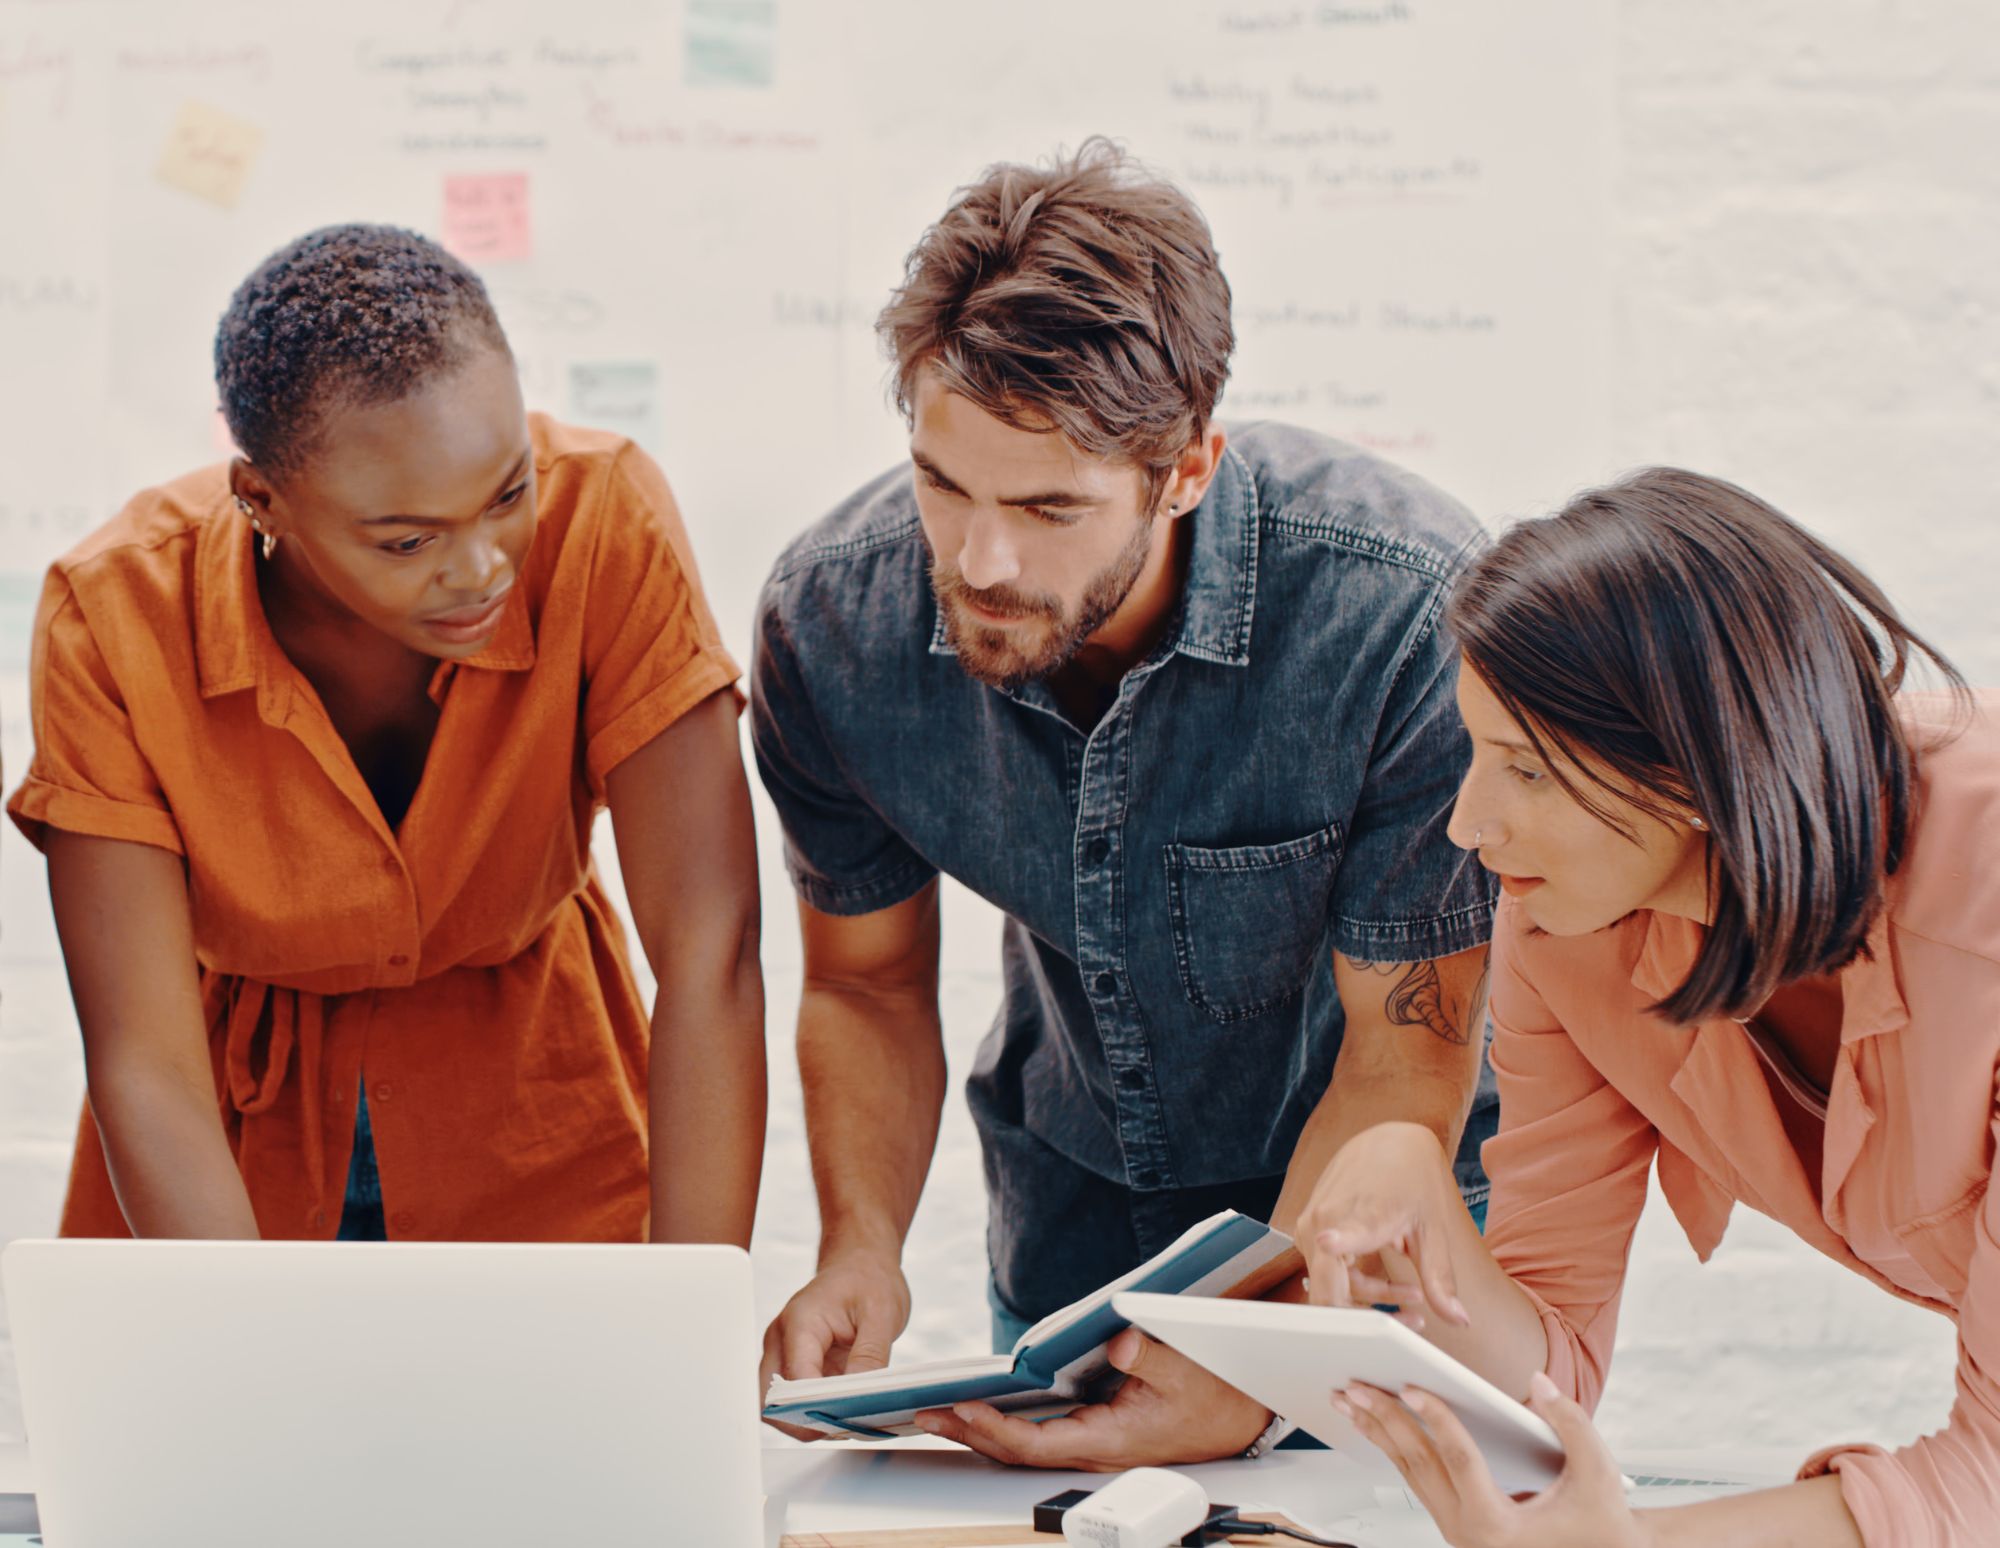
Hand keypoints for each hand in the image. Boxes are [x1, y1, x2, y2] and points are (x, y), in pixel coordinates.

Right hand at [758, 1250, 910, 1437]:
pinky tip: (841, 1413)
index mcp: (800, 1322)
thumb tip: (857, 1398)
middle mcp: (782, 1338)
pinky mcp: (795, 1363)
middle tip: (840, 1429)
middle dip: (800, 1422)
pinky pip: (793, 1398)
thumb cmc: (868, 1278)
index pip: (794, 1379)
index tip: (843, 1420)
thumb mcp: (882, 1313)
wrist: (861, 1261)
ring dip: (805, 1420)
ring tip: (844, 1422)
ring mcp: (784, 1352)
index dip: (815, 1407)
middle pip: (770, 1399)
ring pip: (776, 1404)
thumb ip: (869, 1357)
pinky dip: (812, 1412)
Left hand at [911, 1329, 1267, 1470]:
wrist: (1241, 1413)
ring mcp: (1090, 1440)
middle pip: (1016, 1448)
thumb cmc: (1217, 1394)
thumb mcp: (1189, 1369)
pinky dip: (1004, 1420)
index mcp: (1110, 1440)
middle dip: (968, 1431)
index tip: (963, 1407)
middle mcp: (1093, 1446)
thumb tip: (1119, 1341)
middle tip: (923, 1411)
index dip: (995, 1429)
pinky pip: (1038, 1431)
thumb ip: (1152, 1354)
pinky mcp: (1092, 1428)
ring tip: (938, 1408)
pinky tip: (983, 1403)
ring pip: (1023, 1443)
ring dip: (979, 1428)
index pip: (1037, 1444)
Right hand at [1297, 1120, 1470, 1329]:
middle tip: (1413, 1322)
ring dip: (1369, 1301)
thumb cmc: (1411, 1184)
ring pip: (1330, 1287)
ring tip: (1413, 1298)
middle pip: (1329, 1291)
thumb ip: (1440, 1279)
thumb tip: (1460, 1319)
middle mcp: (1325, 1220)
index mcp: (1360, 1213)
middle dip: (1368, 1318)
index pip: (1341, 1232)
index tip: (1331, 1241)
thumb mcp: (1432, 1232)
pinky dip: (1357, 1285)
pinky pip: (1327, 1273)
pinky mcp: (1309, 1232)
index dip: (1337, 1241)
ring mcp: (1311, 1227)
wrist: (1388, 1145)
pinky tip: (1390, 1284)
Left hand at [1334, 1372, 1648, 1547]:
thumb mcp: (1598, 1471)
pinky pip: (1417, 1483)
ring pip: (1410, 1476)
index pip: (1460, 1461)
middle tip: (1356, 1384)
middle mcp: (1471, 1536)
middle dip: (1385, 1420)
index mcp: (1500, 1528)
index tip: (1411, 1386)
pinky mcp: (1456, 1526)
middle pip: (1420, 1467)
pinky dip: (1395, 1449)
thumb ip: (1571, 1421)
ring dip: (1379, 1433)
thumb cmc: (1603, 1522)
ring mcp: (1458, 1533)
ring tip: (1350, 1399)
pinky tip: (1375, 1423)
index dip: (1437, 1418)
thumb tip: (1539, 1381)